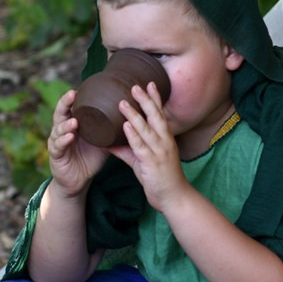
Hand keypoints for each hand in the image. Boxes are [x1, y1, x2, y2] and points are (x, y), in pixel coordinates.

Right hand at [47, 89, 108, 197]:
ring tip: (74, 120)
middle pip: (60, 113)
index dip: (73, 98)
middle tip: (72, 94)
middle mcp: (62, 130)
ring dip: (66, 124)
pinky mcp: (56, 155)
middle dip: (65, 103)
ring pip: (58, 129)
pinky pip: (58, 146)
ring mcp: (56, 142)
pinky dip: (64, 140)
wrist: (79, 181)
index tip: (80, 87)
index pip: (71, 107)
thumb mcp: (102, 142)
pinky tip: (70, 136)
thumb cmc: (90, 159)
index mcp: (73, 124)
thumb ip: (111, 129)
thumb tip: (132, 116)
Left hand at [107, 82, 188, 210]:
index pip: (160, 114)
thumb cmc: (159, 178)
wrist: (174, 197)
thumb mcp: (141, 161)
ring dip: (135, 115)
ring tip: (123, 103)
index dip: (155, 99)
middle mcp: (165, 142)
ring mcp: (160, 152)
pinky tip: (125, 126)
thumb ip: (127, 150)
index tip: (149, 83)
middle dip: (146, 100)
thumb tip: (108, 142)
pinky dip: (133, 135)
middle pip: (156, 116)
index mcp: (165, 139)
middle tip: (135, 86)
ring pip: (147, 129)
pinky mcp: (152, 163)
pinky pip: (141, 146)